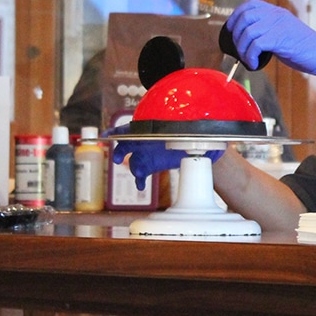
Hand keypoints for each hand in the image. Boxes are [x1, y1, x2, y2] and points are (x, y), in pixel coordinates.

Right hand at [109, 125, 223, 190]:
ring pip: (133, 161)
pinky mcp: (150, 165)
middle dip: (119, 151)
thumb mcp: (192, 131)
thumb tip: (209, 142)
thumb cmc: (189, 133)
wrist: (193, 144)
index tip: (107, 135)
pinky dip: (139, 180)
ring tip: (139, 175)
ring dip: (133, 168)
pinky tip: (140, 186)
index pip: (130, 128)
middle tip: (117, 159)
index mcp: (149, 129)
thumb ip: (195, 134)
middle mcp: (145, 141)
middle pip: (126, 145)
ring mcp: (146, 153)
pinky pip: (140, 174)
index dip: (117, 132)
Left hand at [227, 0, 315, 85]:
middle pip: (244, 17)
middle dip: (236, 36)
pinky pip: (255, 45)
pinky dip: (250, 57)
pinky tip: (254, 64)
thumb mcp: (283, 33)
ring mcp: (278, 25)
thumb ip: (267, 31)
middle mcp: (276, 15)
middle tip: (239, 50)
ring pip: (248, 32)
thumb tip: (247, 38)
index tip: (231, 30)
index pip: (250, 5)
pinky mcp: (280, 39)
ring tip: (248, 59)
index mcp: (276, 12)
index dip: (236, 16)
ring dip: (242, 49)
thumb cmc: (304, 48)